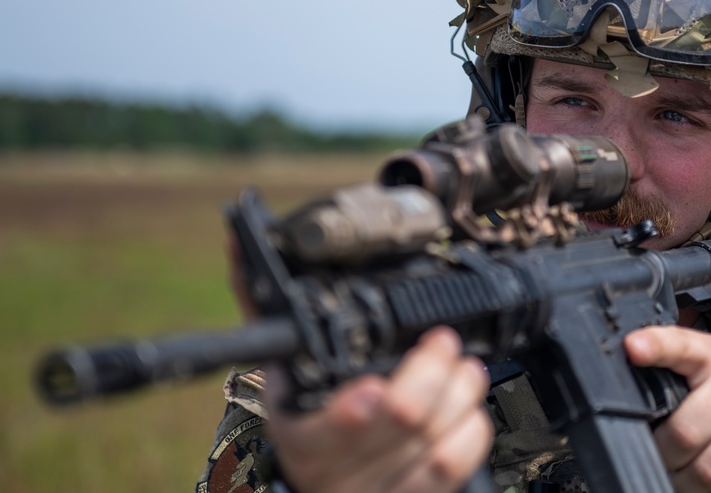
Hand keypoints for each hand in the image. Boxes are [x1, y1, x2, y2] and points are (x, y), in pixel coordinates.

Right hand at [264, 326, 493, 492]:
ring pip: (430, 448)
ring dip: (458, 398)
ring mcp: (375, 490)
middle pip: (395, 426)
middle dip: (429, 375)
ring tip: (467, 367)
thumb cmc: (305, 412)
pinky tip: (471, 409)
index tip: (372, 388)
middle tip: (442, 342)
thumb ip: (265, 309)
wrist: (323, 482)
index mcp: (299, 434)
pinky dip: (470, 435)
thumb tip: (239, 243)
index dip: (350, 414)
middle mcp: (335, 471)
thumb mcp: (281, 369)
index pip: (323, 432)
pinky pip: (450, 472)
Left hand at [625, 326, 710, 492]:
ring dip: (683, 482)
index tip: (631, 347)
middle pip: (684, 432)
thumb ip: (675, 376)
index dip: (656, 346)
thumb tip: (625, 396)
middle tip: (657, 458)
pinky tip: (707, 485)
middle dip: (663, 456)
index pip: (681, 345)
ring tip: (677, 476)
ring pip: (705, 469)